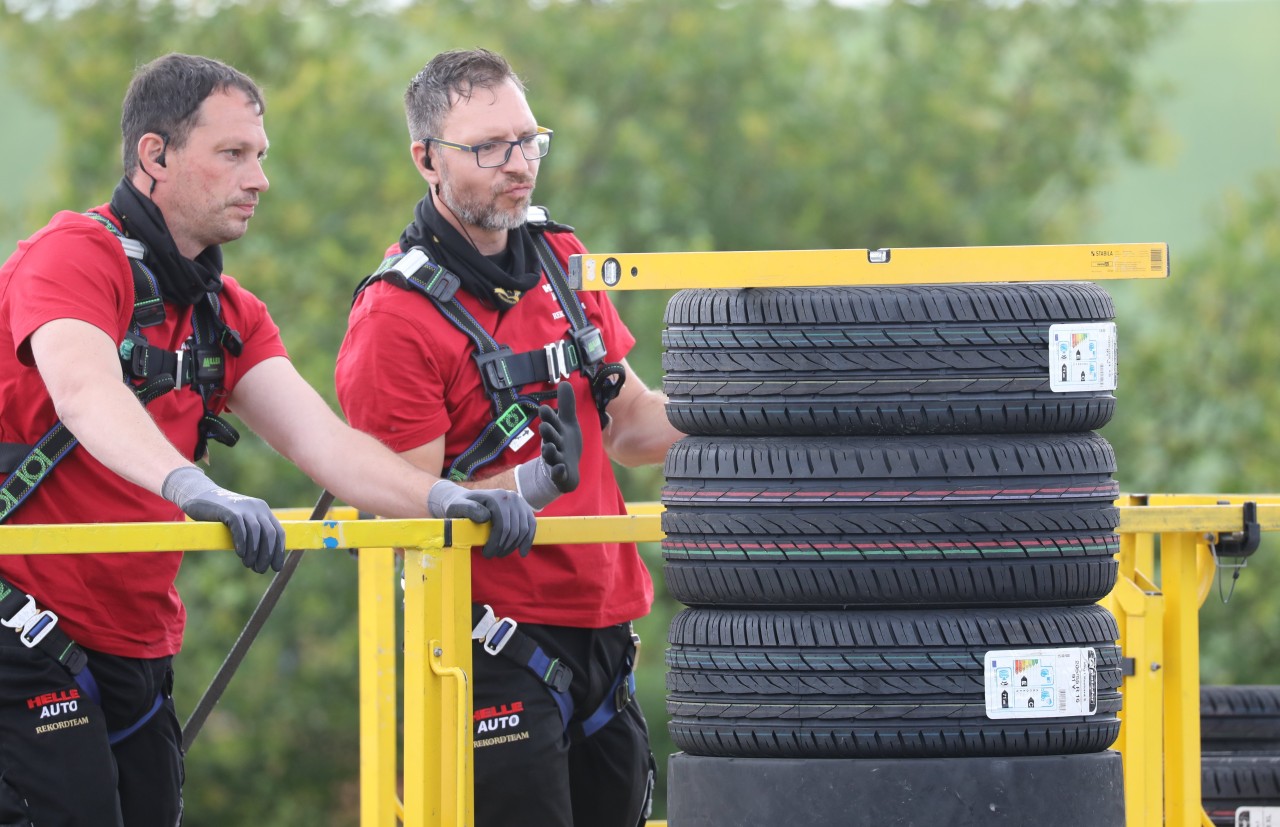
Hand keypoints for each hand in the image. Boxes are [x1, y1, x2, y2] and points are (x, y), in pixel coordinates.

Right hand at [162, 466, 284, 572]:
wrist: (200, 495)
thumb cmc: (220, 514)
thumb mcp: (241, 521)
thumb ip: (252, 534)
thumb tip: (262, 558)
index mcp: (263, 510)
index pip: (279, 532)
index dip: (279, 551)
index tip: (276, 567)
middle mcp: (257, 507)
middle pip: (270, 533)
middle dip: (268, 554)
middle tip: (261, 570)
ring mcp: (243, 507)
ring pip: (256, 532)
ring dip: (254, 552)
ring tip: (249, 565)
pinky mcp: (229, 510)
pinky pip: (240, 528)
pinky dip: (242, 542)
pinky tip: (241, 554)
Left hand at [428, 480, 535, 557]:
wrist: (466, 498)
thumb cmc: (459, 505)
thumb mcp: (457, 506)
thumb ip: (468, 509)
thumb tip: (486, 517)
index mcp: (497, 497)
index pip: (502, 526)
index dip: (495, 543)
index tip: (486, 553)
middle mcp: (511, 497)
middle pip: (514, 530)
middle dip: (503, 547)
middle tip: (492, 555)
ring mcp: (519, 502)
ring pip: (523, 530)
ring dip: (513, 546)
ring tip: (501, 553)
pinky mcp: (523, 508)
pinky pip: (531, 525)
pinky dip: (528, 540)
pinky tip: (522, 552)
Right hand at [515, 381, 582, 509]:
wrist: (565, 469)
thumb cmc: (564, 443)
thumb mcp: (567, 423)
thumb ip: (566, 404)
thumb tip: (564, 382)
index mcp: (556, 431)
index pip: (551, 421)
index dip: (548, 416)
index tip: (545, 408)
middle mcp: (554, 444)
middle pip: (549, 437)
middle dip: (547, 432)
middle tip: (544, 427)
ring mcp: (556, 460)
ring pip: (551, 455)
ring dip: (550, 451)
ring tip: (550, 447)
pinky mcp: (560, 474)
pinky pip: (558, 474)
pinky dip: (559, 471)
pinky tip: (561, 468)